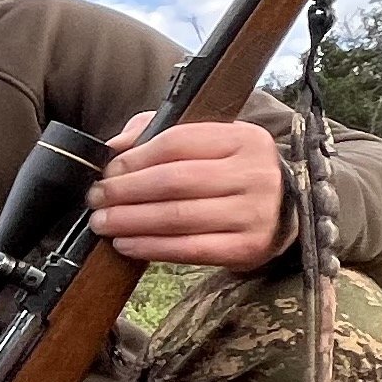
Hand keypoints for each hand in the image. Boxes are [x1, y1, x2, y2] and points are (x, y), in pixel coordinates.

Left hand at [88, 109, 285, 269]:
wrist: (285, 213)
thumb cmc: (232, 174)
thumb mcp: (209, 143)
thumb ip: (160, 132)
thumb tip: (115, 145)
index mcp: (245, 138)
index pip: (178, 142)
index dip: (135, 158)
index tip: (107, 171)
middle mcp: (255, 173)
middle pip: (173, 181)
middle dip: (125, 191)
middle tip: (96, 199)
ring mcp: (255, 213)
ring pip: (177, 217)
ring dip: (131, 221)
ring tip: (103, 223)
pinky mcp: (249, 248)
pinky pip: (189, 249)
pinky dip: (151, 247)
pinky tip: (126, 244)